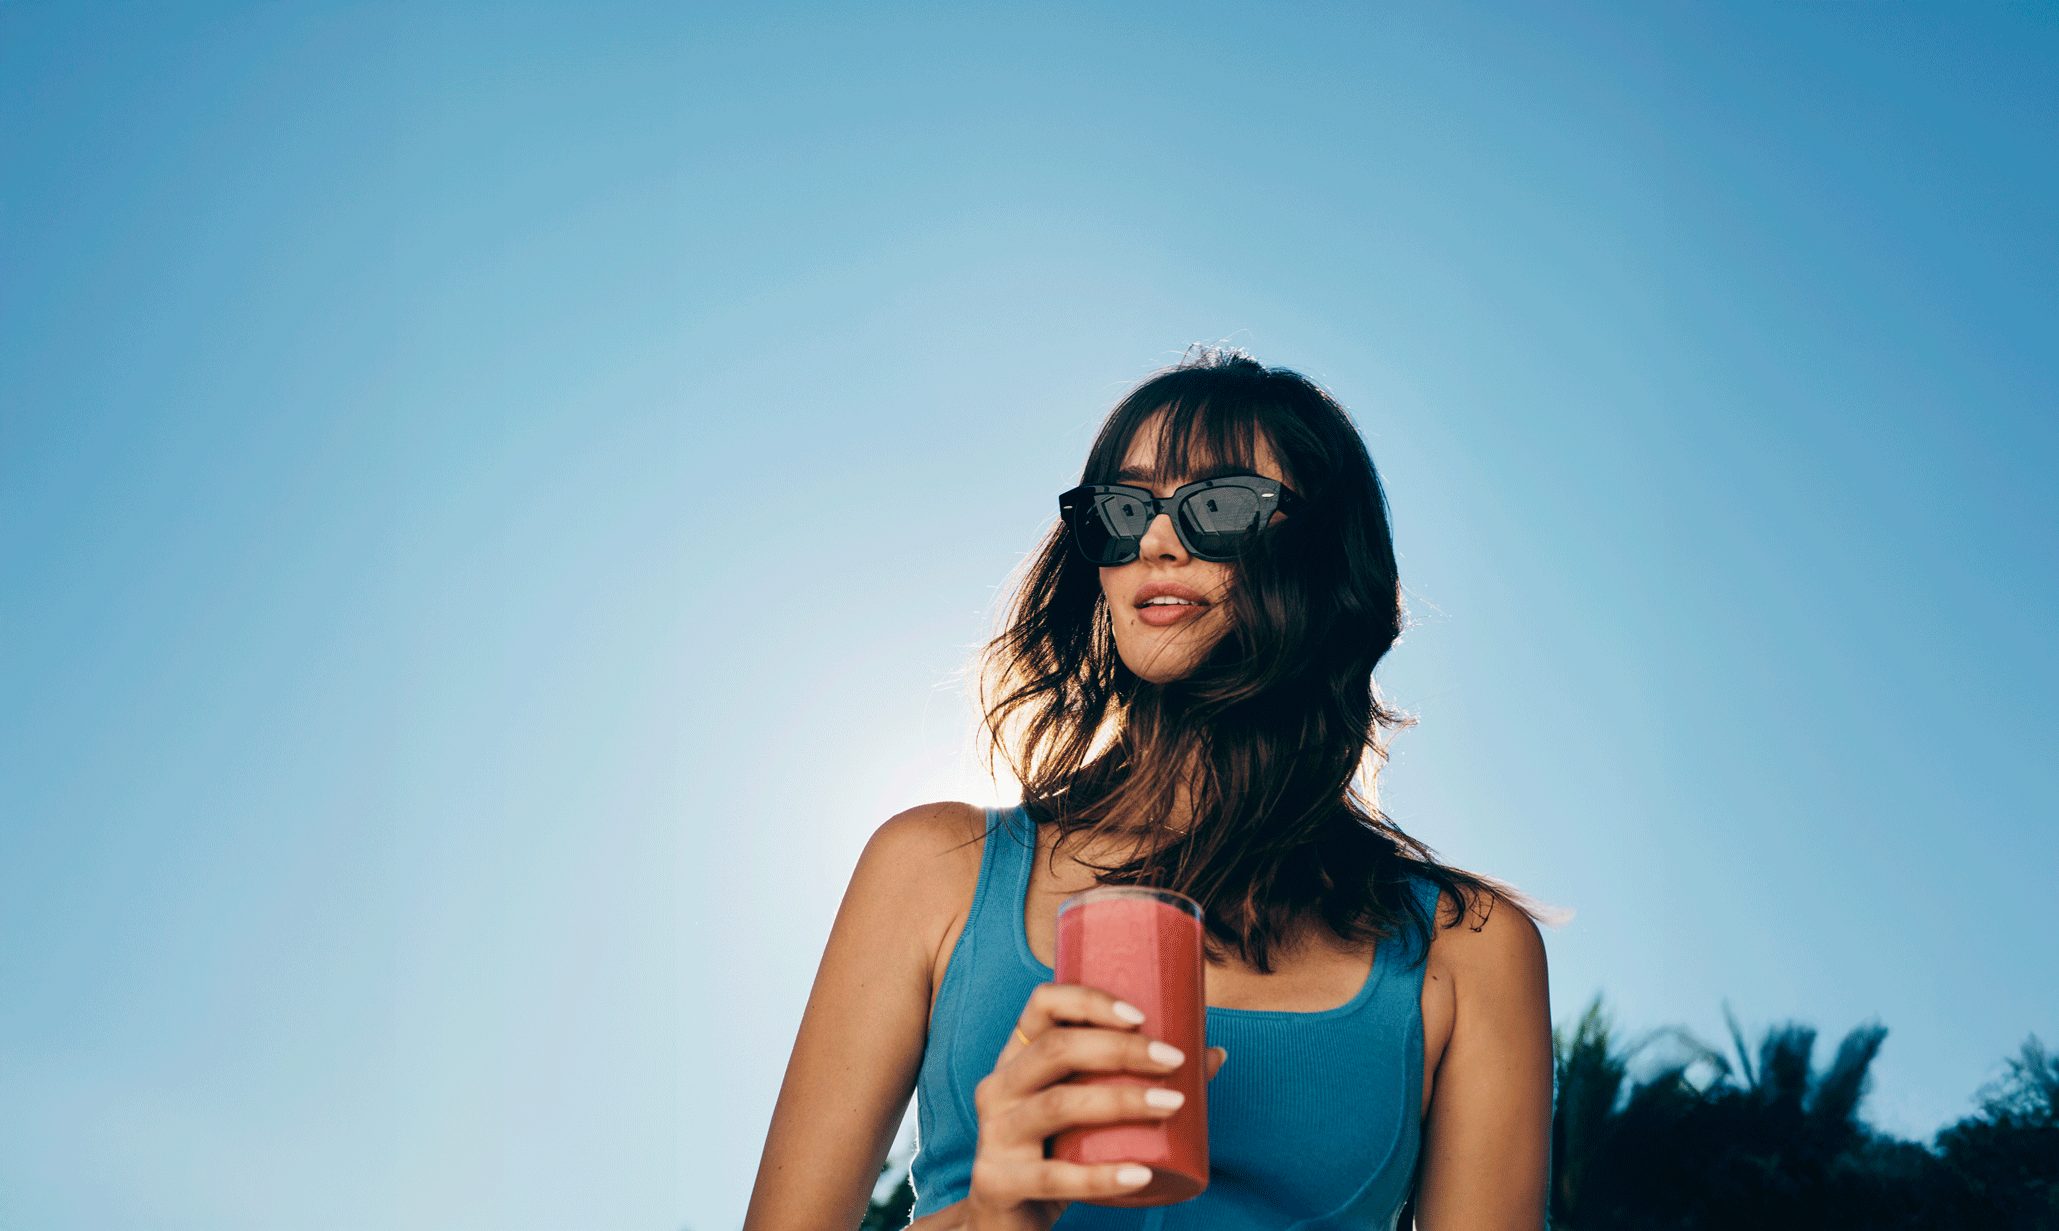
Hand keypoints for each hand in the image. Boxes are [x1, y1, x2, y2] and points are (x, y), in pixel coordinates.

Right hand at [962, 982, 1227, 1230]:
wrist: (1007, 1223)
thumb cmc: (1055, 1154)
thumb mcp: (1087, 1115)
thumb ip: (1137, 1082)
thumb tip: (1212, 1054)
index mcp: (1017, 1058)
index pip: (1043, 1004)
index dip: (1090, 1001)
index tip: (1141, 1017)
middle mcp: (998, 1087)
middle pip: (1057, 1049)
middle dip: (1121, 1049)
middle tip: (1174, 1061)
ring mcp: (994, 1135)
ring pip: (1059, 1104)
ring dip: (1122, 1100)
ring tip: (1172, 1104)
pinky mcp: (996, 1182)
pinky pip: (1053, 1176)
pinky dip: (1102, 1176)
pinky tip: (1140, 1174)